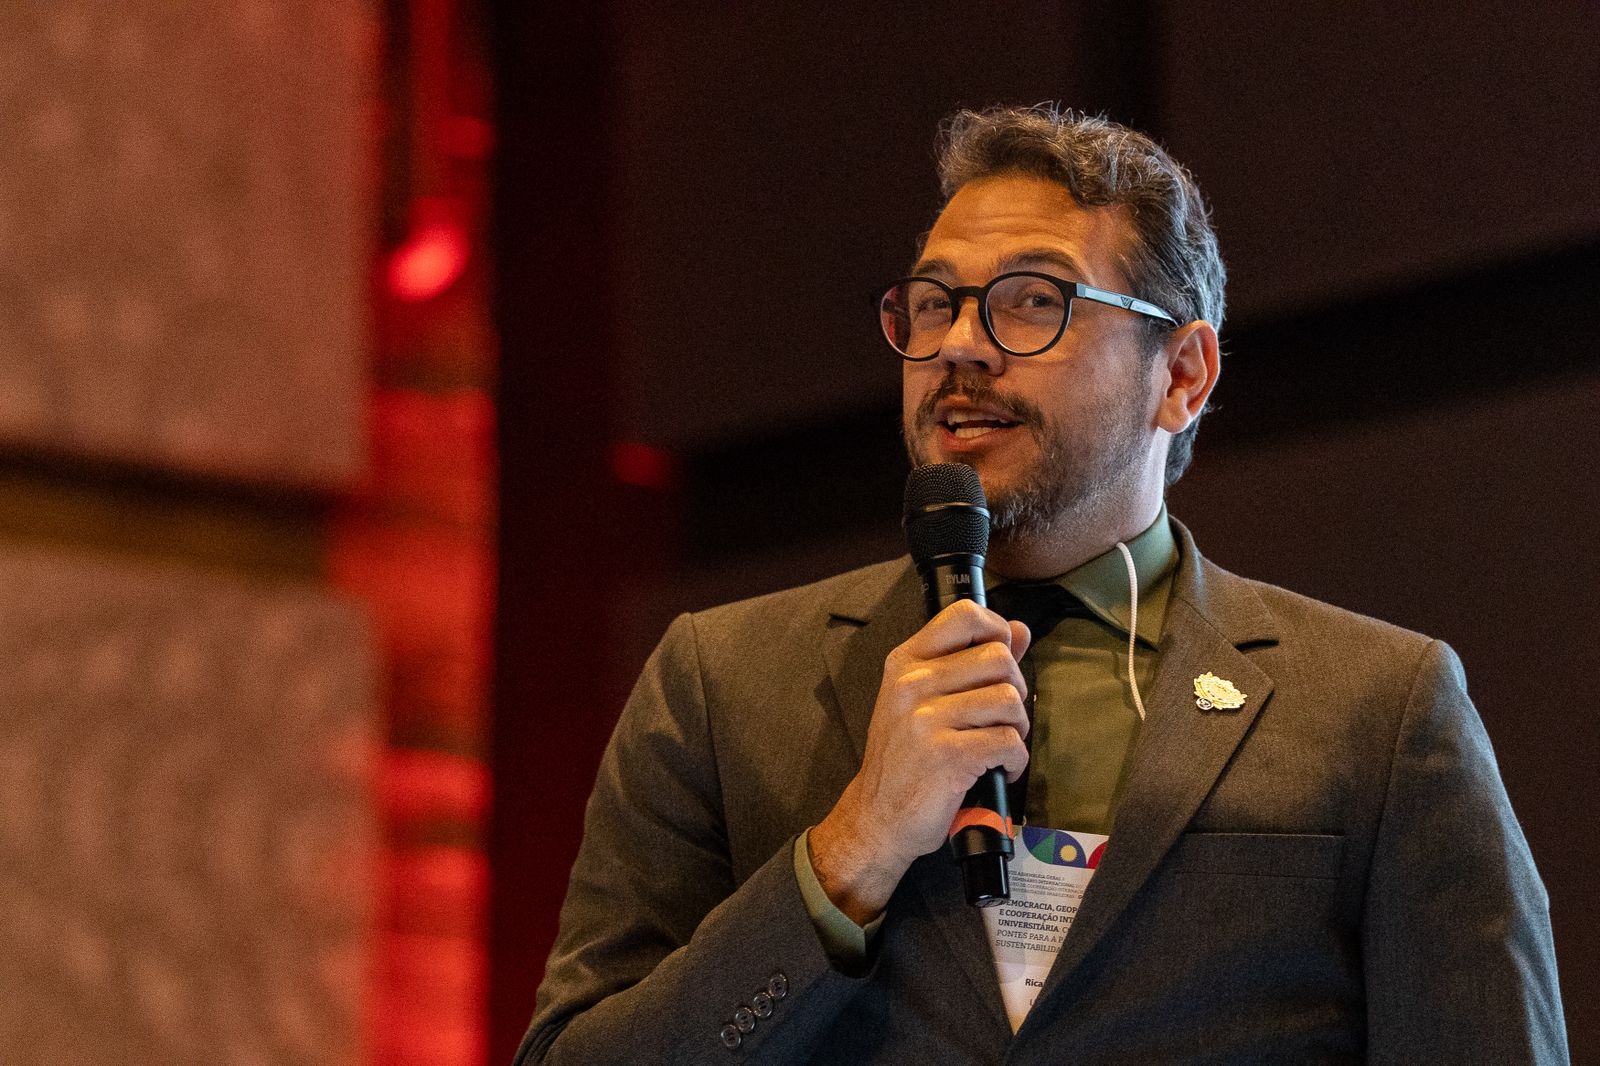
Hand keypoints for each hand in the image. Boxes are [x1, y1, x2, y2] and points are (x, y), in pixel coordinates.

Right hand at [809, 599, 1029, 924]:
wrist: (876, 818)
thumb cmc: (904, 760)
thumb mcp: (922, 701)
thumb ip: (970, 661)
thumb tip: (1018, 630)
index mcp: (905, 663)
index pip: (964, 615)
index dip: (997, 631)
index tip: (1002, 656)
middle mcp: (912, 684)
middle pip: (999, 659)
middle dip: (1014, 690)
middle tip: (998, 718)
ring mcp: (927, 720)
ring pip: (1010, 700)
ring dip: (1016, 729)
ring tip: (995, 747)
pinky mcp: (948, 756)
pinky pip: (1009, 742)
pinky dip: (1014, 762)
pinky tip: (997, 770)